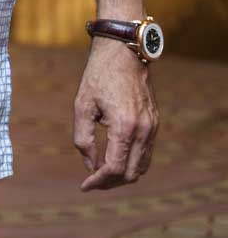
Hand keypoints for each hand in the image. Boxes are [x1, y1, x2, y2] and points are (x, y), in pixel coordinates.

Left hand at [73, 38, 158, 189]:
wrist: (123, 50)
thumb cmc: (99, 75)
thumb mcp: (82, 105)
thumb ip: (83, 138)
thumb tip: (90, 165)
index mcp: (124, 126)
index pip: (113, 168)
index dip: (97, 181)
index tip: (84, 186)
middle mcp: (143, 130)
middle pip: (129, 174)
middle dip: (110, 183)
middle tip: (91, 181)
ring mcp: (152, 127)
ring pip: (141, 167)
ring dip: (122, 175)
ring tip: (101, 173)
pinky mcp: (155, 123)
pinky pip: (146, 153)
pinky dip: (131, 162)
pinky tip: (115, 158)